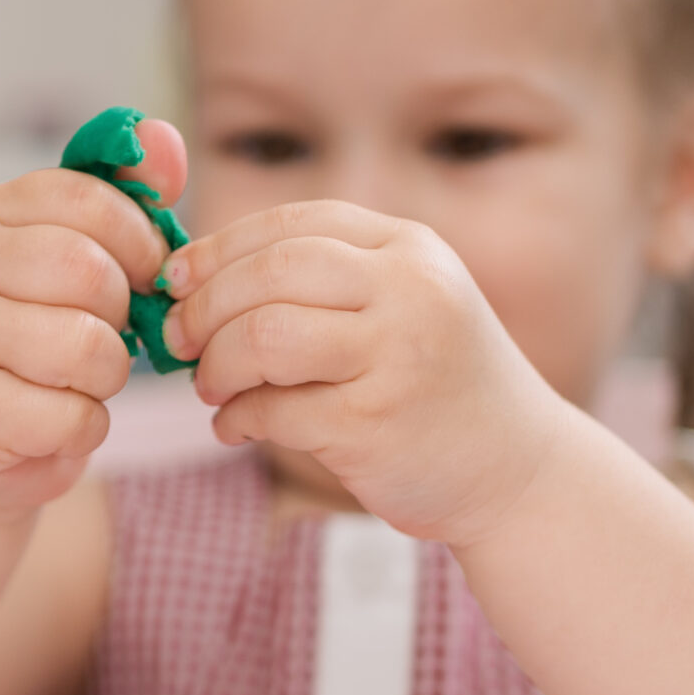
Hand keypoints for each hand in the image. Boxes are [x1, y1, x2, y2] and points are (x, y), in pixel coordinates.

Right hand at [0, 121, 188, 515]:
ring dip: (108, 376)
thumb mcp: (82, 256)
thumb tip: (165, 136)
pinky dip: (85, 427)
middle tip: (105, 335)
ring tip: (81, 380)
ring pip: (85, 347)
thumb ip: (128, 198)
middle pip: (87, 271)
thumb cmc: (41, 336)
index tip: (140, 275)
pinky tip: (57, 420)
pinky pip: (69, 415)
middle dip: (121, 315)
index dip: (138, 242)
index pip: (87, 199)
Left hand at [161, 201, 569, 548]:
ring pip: (263, 336)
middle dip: (205, 306)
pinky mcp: (374, 425)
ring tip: (211, 387)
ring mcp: (396, 357)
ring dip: (217, 364)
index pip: (292, 224)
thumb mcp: (403, 304)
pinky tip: (236, 427)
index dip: (219, 248)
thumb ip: (323, 280)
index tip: (175, 277)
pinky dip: (237, 418)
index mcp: (410, 249)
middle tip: (178, 339)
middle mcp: (409, 291)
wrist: (518, 470)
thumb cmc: (437, 384)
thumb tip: (192, 279)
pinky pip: (273, 409)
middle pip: (269, 273)